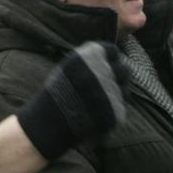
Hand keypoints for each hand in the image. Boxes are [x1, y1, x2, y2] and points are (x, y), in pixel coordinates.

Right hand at [16, 41, 128, 159]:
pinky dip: (111, 110)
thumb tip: (110, 56)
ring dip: (115, 93)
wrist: (48, 122)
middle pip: (123, 69)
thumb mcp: (68, 67)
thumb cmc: (56, 93)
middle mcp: (104, 71)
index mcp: (90, 57)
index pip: (112, 50)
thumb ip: (90, 61)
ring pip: (124, 89)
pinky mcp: (116, 112)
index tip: (104, 67)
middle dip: (117, 76)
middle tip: (105, 86)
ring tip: (97, 101)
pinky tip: (95, 114)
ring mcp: (112, 92)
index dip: (108, 59)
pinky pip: (120, 107)